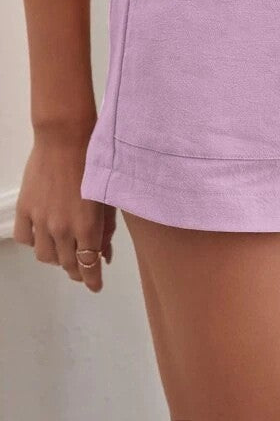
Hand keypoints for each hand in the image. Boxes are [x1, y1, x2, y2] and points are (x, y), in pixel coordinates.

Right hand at [12, 129, 115, 291]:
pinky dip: (34, 242)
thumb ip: (107, 229)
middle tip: (83, 268)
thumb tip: (104, 255)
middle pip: (68, 264)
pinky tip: (43, 236)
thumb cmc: (95, 164)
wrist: (66, 139)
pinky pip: (25, 238)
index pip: (89, 266)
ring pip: (45, 256)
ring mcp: (41, 221)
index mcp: (88, 227)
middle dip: (78, 270)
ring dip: (56, 258)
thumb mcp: (108, 199)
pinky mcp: (25, 209)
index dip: (92, 281)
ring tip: (64, 250)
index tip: (95, 286)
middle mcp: (63, 229)